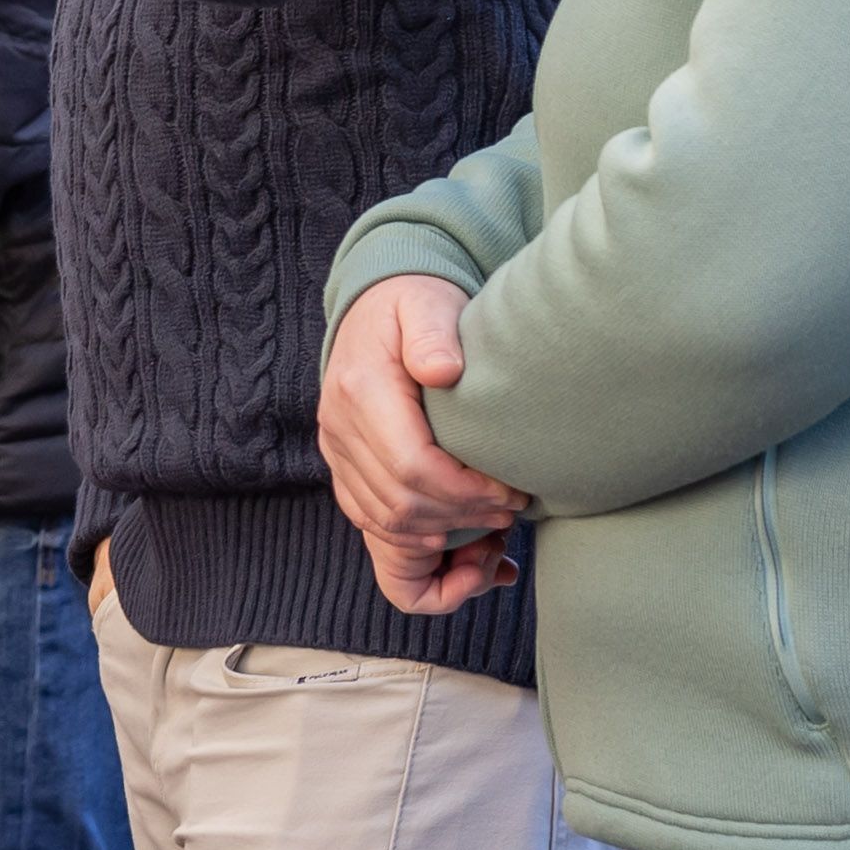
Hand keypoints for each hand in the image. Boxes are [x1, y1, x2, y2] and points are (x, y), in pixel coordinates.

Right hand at [321, 273, 529, 614]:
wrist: (372, 306)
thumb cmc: (413, 305)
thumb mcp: (427, 304)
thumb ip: (433, 334)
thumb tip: (443, 371)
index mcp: (361, 391)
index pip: (410, 467)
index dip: (465, 492)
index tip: (511, 492)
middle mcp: (339, 428)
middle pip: (399, 505)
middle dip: (463, 519)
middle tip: (513, 512)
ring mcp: (336, 453)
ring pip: (384, 524)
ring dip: (442, 539)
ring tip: (492, 529)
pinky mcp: (344, 469)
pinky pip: (371, 524)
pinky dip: (415, 545)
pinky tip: (458, 541)